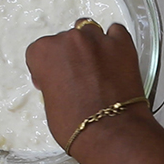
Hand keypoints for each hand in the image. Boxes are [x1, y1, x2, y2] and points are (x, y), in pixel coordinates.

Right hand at [25, 20, 150, 153]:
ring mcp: (97, 39)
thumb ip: (53, 82)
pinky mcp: (123, 44)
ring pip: (90, 31)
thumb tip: (64, 80)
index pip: (40, 51)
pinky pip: (116, 32)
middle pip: (66, 41)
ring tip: (98, 66)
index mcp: (44, 52)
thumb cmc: (74, 125)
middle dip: (71, 57)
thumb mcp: (49, 103)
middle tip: (80, 78)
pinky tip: (116, 57)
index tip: (55, 80)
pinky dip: (115, 42)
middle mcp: (69, 39)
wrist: (111, 132)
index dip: (48, 67)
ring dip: (91, 45)